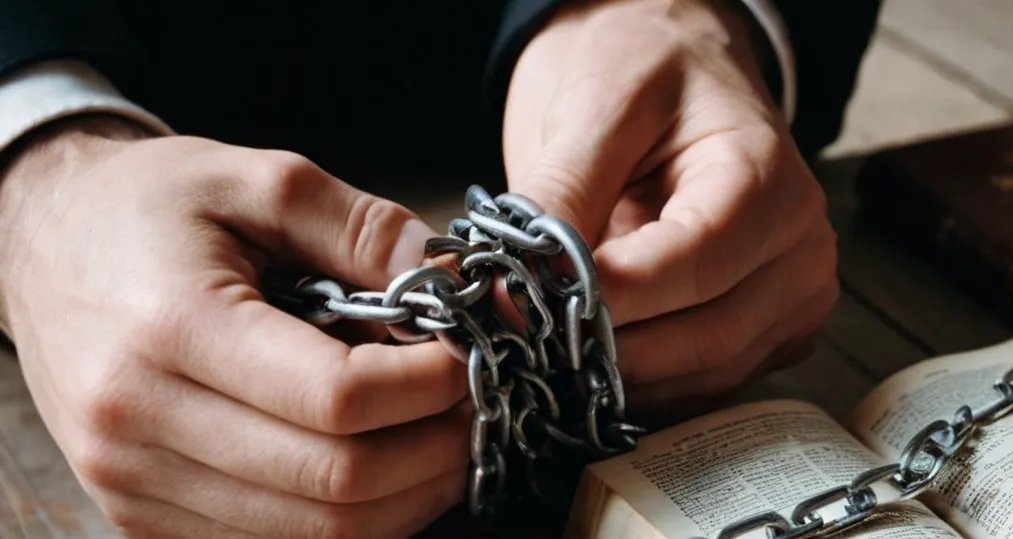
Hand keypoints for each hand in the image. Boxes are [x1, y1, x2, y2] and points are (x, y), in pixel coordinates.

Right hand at [0, 115, 467, 537]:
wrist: (42, 246)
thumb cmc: (149, 208)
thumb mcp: (258, 179)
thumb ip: (363, 227)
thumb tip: (458, 284)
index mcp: (171, 327)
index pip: (337, 398)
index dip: (429, 385)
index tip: (470, 354)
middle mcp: (140, 422)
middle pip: (335, 481)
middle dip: (435, 449)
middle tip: (477, 403)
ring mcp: (134, 484)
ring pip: (313, 534)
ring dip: (406, 496)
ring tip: (444, 436)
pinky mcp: (141, 517)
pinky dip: (349, 519)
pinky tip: (384, 465)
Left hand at [502, 0, 837, 411]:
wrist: (681, 67)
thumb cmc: (647, 72)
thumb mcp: (596, 108)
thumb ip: (561, 195)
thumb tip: (514, 287)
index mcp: (768, 179)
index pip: (691, 267)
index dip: (606, 297)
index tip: (521, 304)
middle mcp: (801, 249)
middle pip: (706, 337)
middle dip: (606, 347)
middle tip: (519, 340)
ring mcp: (793, 299)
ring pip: (705, 376)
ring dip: (620, 375)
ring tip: (543, 348)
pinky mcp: (771, 335)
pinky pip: (705, 384)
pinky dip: (644, 383)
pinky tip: (586, 358)